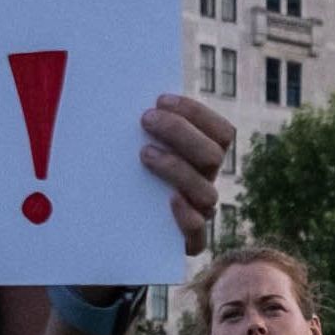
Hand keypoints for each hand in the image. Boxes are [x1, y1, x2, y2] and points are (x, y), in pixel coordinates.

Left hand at [140, 93, 235, 252]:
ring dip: (177, 168)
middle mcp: (206, 183)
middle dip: (181, 132)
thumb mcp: (134, 149)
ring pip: (206, 192)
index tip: (161, 100)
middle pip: (213, 155)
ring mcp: (199, 212)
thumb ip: (145, 128)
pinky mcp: (187, 242)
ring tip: (144, 154)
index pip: (221, 132)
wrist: (112, 228)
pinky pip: (198, 234)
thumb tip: (127, 93)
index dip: (196, 113)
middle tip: (146, 119)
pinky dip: (187, 216)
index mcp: (204, 158)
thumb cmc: (125, 177)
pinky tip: (170, 200)